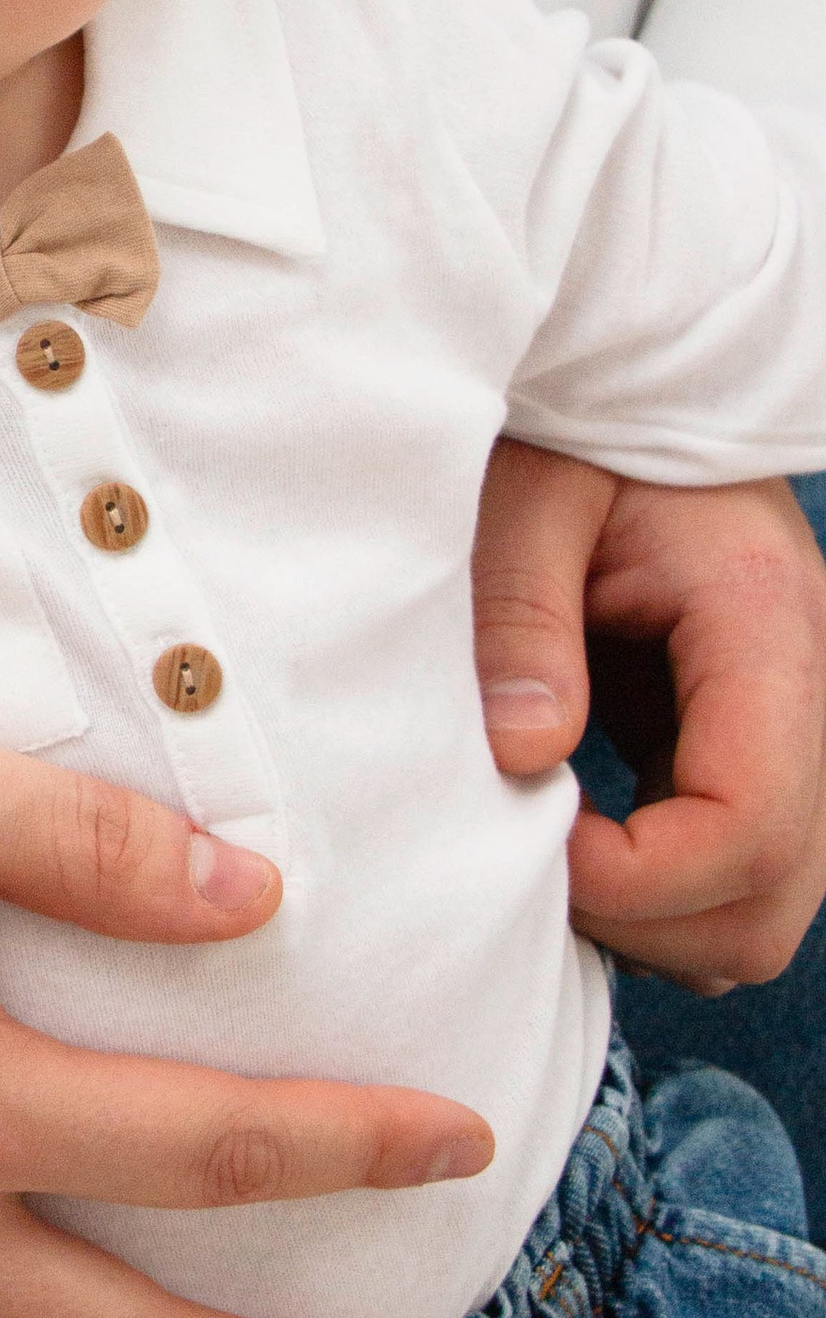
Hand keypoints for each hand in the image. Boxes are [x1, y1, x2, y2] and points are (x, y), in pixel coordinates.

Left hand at [473, 442, 825, 993]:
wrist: (619, 395)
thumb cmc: (567, 430)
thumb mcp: (527, 491)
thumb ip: (520, 615)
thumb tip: (525, 755)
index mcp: (766, 617)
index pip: (750, 822)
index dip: (635, 877)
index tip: (529, 841)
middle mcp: (812, 689)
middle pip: (772, 901)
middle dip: (642, 919)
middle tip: (522, 857)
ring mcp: (796, 732)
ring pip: (762, 914)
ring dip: (650, 921)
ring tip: (543, 846)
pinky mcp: (755, 753)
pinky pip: (734, 879)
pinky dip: (656, 898)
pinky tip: (571, 837)